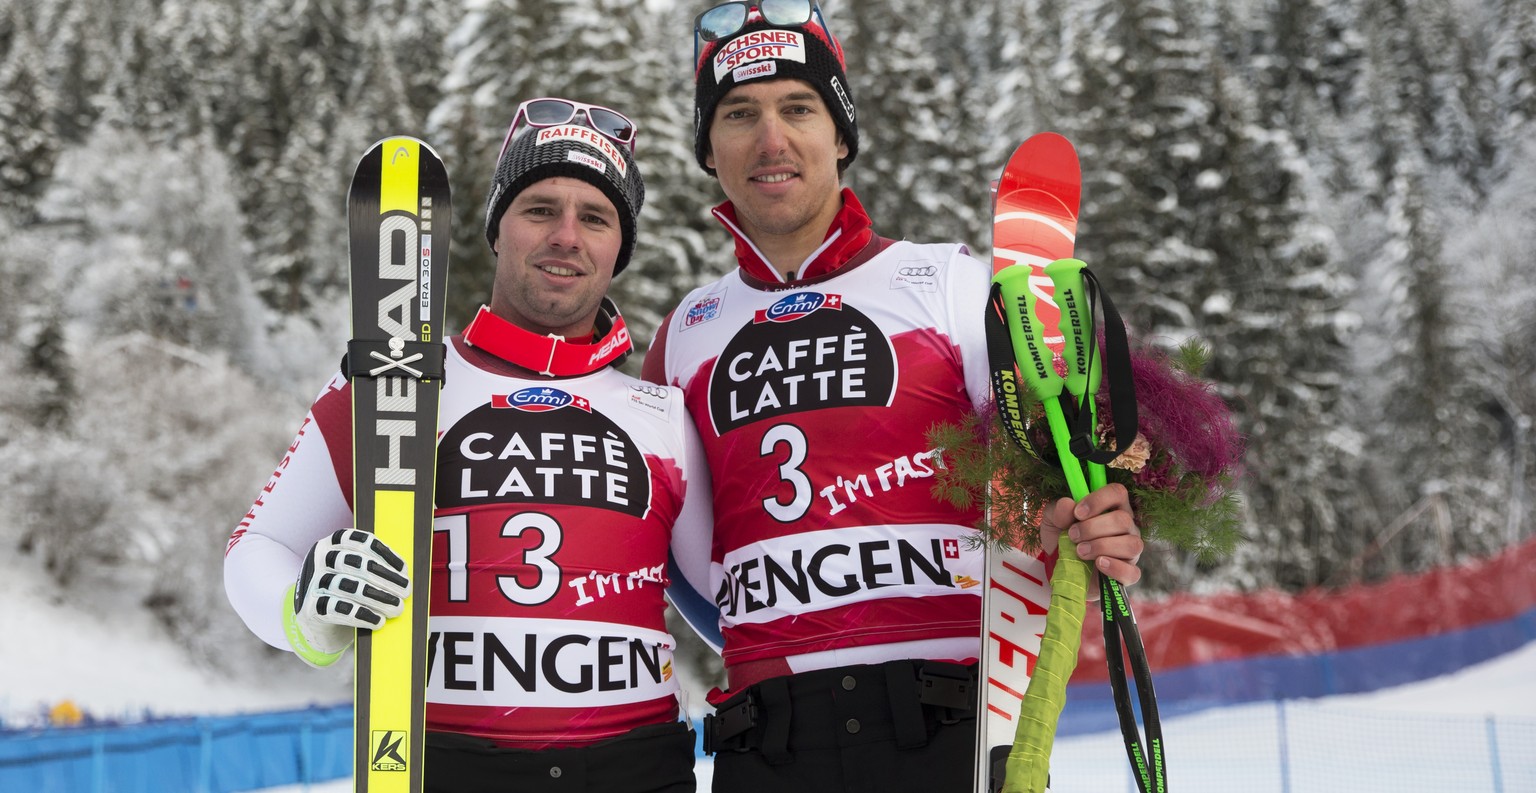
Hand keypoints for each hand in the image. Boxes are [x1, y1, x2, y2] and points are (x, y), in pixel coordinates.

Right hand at [283, 529, 409, 666]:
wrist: (315, 622)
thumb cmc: (342, 593)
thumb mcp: (354, 573)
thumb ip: (374, 569)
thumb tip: (403, 576)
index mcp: (332, 544)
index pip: (360, 541)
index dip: (384, 553)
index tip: (403, 570)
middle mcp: (319, 559)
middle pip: (356, 563)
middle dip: (386, 578)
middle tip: (405, 592)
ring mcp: (312, 582)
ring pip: (348, 586)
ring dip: (377, 598)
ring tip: (396, 608)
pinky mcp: (310, 608)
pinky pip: (338, 609)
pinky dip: (362, 615)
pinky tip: (378, 621)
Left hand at [1039, 483, 1142, 597]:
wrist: (1059, 568)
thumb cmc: (1062, 538)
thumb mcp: (1053, 521)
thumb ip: (1058, 510)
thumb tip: (1069, 504)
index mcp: (1112, 508)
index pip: (1117, 493)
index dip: (1098, 500)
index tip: (1077, 513)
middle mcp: (1126, 527)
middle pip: (1123, 519)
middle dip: (1093, 528)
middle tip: (1073, 536)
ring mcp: (1130, 551)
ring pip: (1131, 544)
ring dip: (1102, 546)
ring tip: (1080, 552)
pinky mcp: (1127, 574)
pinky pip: (1132, 572)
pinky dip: (1115, 568)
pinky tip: (1098, 564)